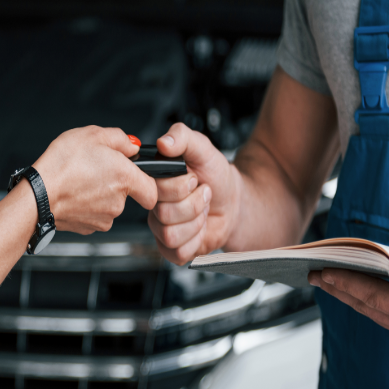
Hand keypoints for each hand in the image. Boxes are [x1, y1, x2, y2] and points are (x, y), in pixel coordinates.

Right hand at [33, 126, 156, 234]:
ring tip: (80, 180)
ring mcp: (104, 218)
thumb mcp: (92, 134)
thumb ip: (119, 139)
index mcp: (125, 178)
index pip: (153, 191)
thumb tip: (132, 146)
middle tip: (94, 168)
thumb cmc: (61, 164)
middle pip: (127, 195)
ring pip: (109, 205)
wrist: (38, 195)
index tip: (138, 177)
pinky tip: (74, 194)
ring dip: (99, 193)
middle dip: (114, 182)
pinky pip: (94, 215)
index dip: (147, 183)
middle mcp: (118, 202)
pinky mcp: (89, 228)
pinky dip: (87, 205)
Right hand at [147, 122, 240, 264]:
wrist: (235, 203)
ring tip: (202, 211)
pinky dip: (197, 240)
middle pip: (164, 215)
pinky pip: (178, 252)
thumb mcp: (203, 149)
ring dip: (196, 222)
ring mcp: (162, 230)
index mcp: (156, 183)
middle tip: (202, 195)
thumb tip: (164, 142)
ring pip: (171, 235)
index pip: (154, 191)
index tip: (193, 179)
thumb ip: (182, 137)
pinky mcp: (172, 250)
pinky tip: (200, 229)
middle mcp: (155, 207)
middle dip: (193, 204)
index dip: (179, 187)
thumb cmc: (216, 177)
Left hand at [309, 269, 388, 375]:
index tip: (325, 273)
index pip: (374, 297)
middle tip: (312, 273)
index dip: (348, 283)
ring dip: (346, 294)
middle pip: (363, 305)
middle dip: (336, 288)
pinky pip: (379, 313)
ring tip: (325, 280)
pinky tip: (355, 292)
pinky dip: (363, 300)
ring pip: (369, 310)